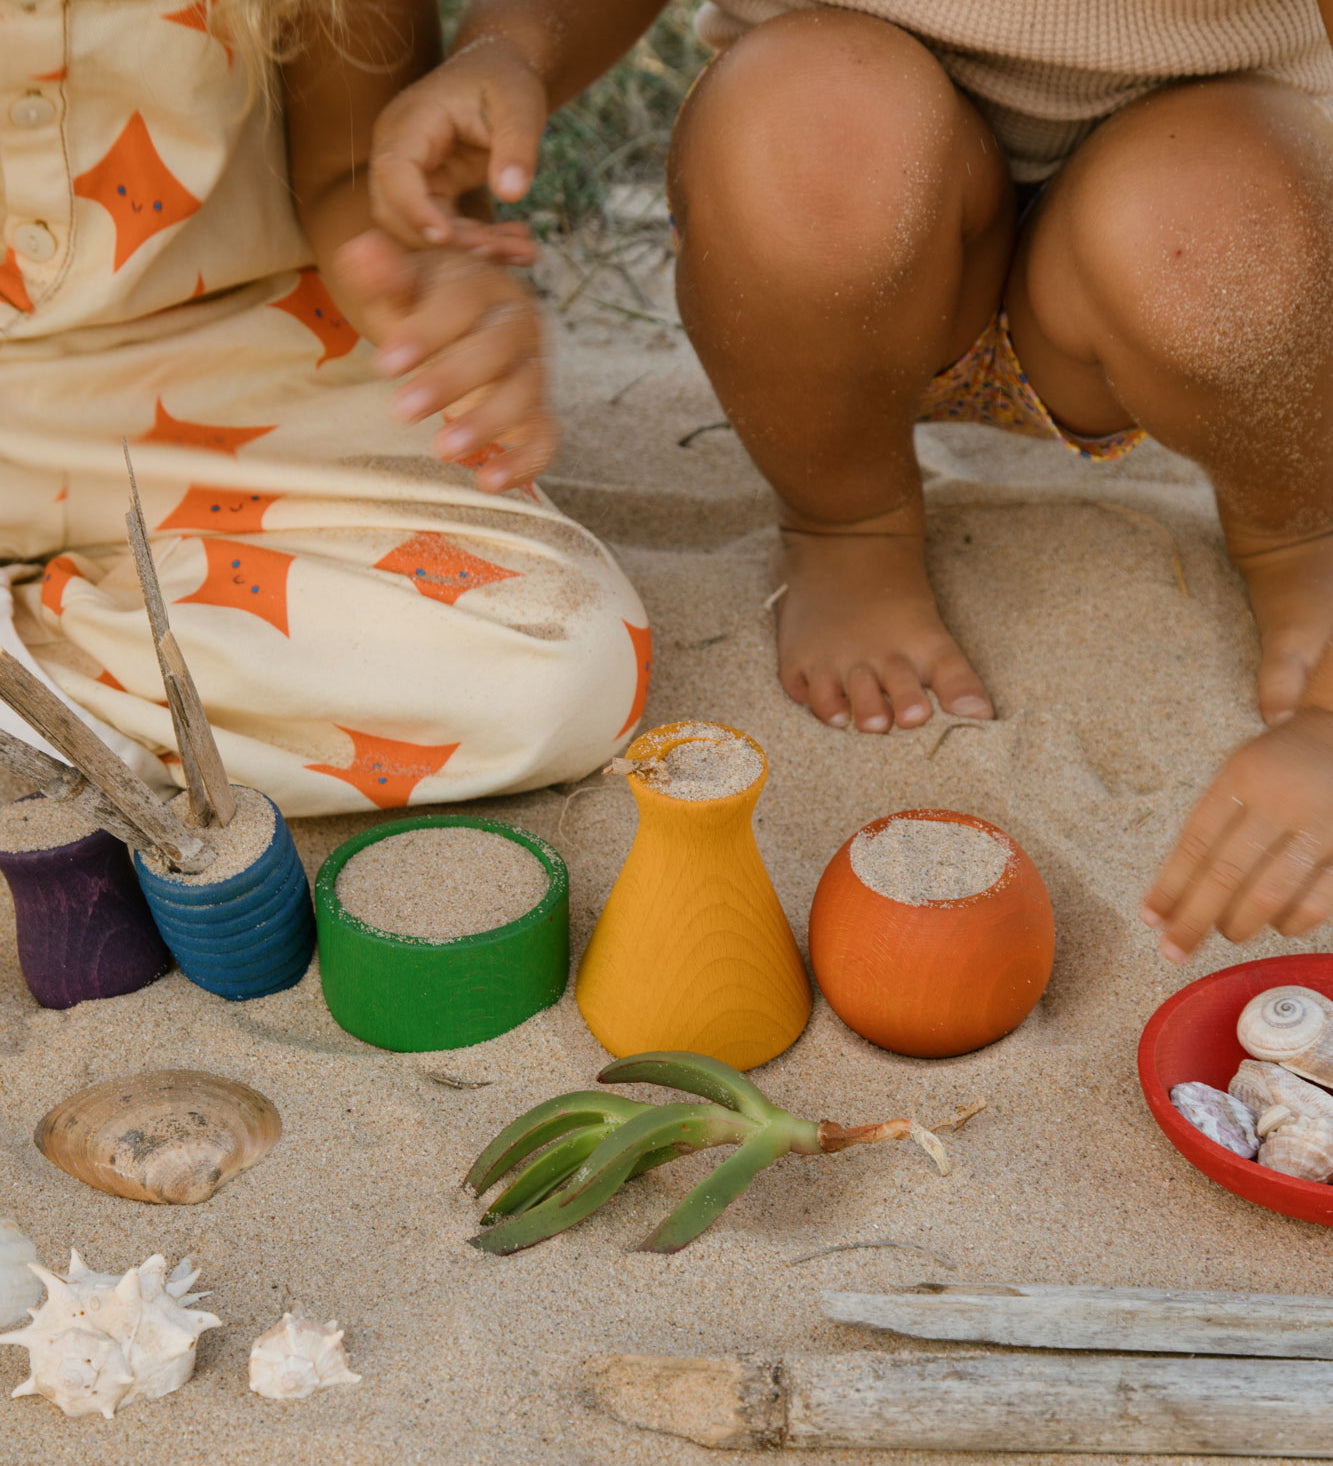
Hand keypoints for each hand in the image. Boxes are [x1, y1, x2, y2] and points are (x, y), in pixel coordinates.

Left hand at [334, 228, 556, 490]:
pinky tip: (487, 482)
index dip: (426, 332)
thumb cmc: (430, 306)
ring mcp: (534, 372)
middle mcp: (520, 326)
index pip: (462, 303)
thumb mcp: (406, 288)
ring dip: (486, 422)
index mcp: (487, 286)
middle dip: (451, 381)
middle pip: (497, 348)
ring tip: (441, 450)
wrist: (470, 326)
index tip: (383, 366)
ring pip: (524, 394)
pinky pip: (544, 440)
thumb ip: (386, 275)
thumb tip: (360, 251)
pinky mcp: (538, 414)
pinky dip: (522, 462)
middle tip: (401, 411)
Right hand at [370, 37, 546, 257]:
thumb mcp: (520, 104)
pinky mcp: (433, 197)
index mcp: (410, 122)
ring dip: (471, 250)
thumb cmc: (504, 81)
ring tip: (524, 251)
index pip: (395, 172)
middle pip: (398, 214)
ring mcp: (413, 179)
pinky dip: (481, 245)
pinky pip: (449, 234)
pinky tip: (520, 247)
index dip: (413, 209)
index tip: (445, 238)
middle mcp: (400, 153)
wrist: (498, 78)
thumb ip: (517, 146)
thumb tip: (511, 194)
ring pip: (424, 233)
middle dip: (448, 242)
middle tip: (503, 251)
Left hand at [1142, 706, 1332, 960]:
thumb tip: (1171, 894)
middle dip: (1194, 920)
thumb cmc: (1279, 765)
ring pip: (1270, 893)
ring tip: (1226, 932)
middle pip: (1226, 874)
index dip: (1169, 887)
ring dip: (1240, 924)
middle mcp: (1280, 802)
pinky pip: (1318, 902)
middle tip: (1173, 949)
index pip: (1195, 843)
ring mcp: (1320, 826)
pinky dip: (1291, 922)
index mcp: (1241, 779)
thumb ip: (1210, 823)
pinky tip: (1277, 923)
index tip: (1149, 919)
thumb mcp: (1238, 773)